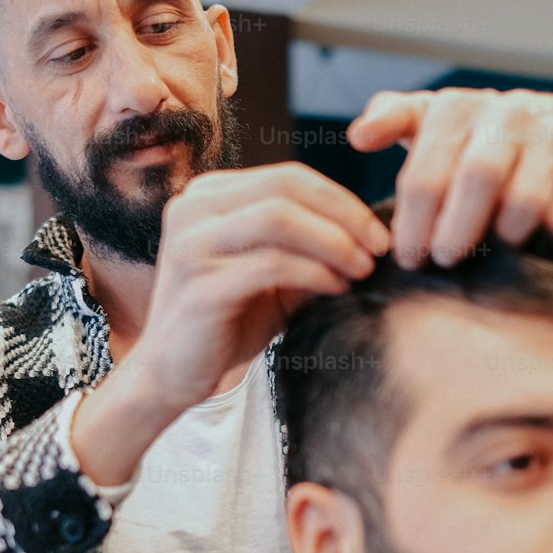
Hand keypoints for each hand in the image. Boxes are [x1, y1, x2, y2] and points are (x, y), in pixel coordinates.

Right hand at [128, 162, 390, 414]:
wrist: (173, 375)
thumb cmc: (226, 322)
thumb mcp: (272, 274)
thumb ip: (308, 246)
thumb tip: (371, 235)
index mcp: (208, 195)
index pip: (288, 177)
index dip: (341, 199)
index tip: (377, 233)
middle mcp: (192, 208)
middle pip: (285, 187)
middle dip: (344, 215)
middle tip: (378, 248)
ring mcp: (190, 243)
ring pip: (279, 218)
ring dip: (333, 242)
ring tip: (361, 269)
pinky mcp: (199, 285)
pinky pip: (272, 264)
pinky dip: (315, 272)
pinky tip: (336, 289)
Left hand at [346, 87, 552, 267]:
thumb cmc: (479, 136)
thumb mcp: (433, 121)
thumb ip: (392, 122)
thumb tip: (358, 136)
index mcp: (458, 109)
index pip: (425, 171)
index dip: (412, 223)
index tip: (407, 258)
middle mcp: (506, 115)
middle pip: (477, 179)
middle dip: (455, 232)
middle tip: (444, 262)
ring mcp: (552, 136)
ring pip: (525, 200)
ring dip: (502, 237)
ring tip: (489, 255)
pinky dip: (547, 238)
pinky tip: (532, 247)